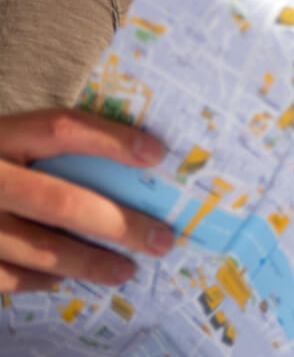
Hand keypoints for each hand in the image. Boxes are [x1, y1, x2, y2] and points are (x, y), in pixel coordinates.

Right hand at [0, 109, 175, 291]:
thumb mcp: (5, 140)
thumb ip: (49, 146)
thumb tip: (135, 156)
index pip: (59, 128)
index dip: (110, 140)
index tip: (158, 153)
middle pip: (60, 202)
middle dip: (118, 224)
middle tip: (162, 238)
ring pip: (39, 250)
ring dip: (91, 263)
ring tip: (128, 269)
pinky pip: (8, 277)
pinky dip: (43, 280)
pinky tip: (66, 279)